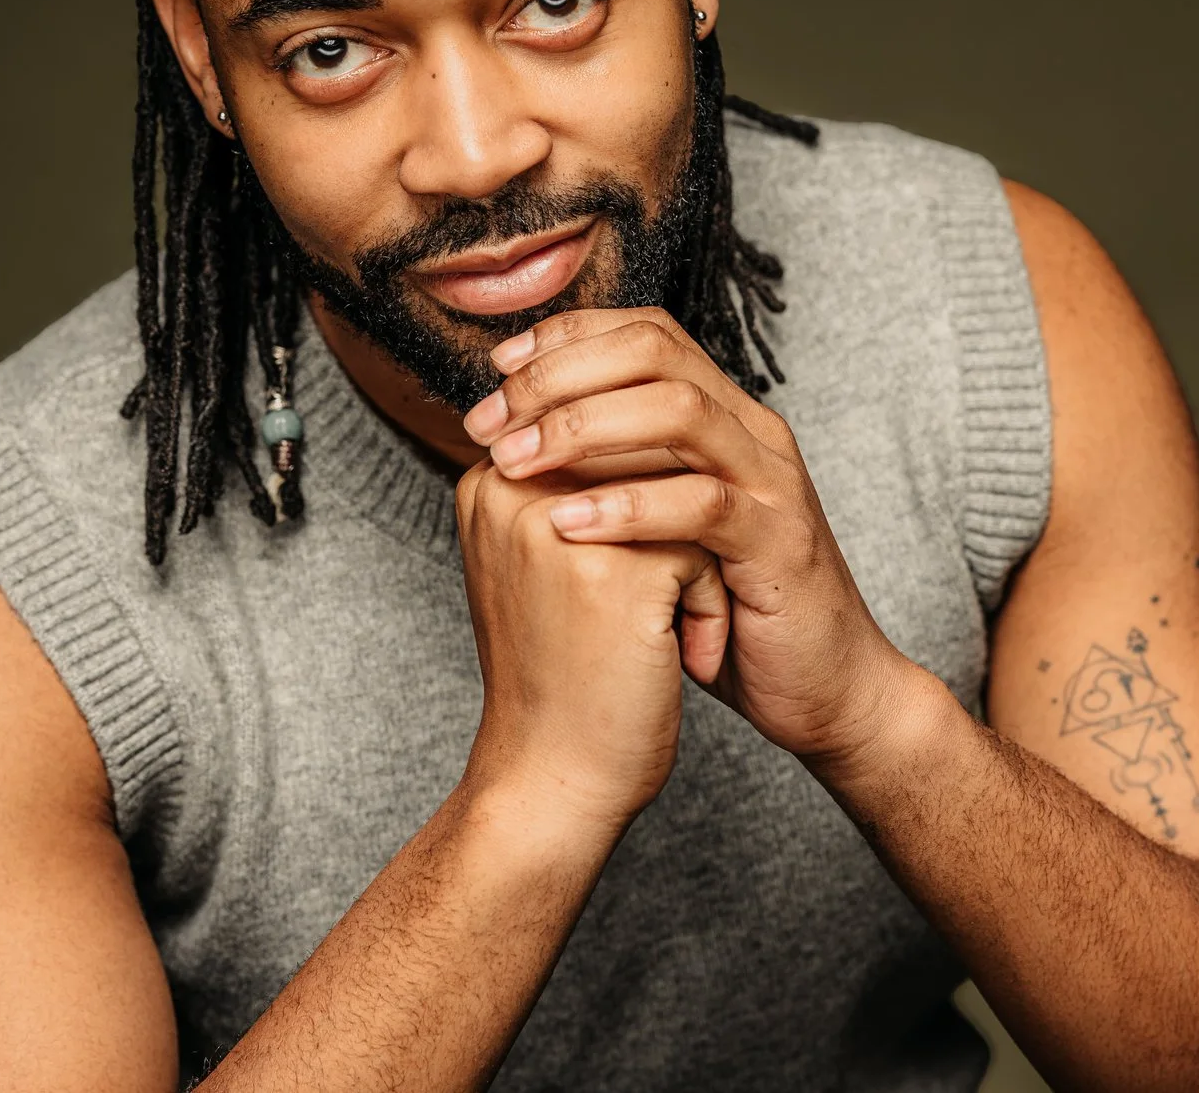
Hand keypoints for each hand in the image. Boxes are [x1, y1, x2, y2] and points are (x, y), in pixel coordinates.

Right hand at [452, 457, 729, 835]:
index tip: (609, 590)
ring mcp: (560, 524)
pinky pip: (703, 542)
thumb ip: (569, 488)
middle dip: (668, 528)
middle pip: (643, 451)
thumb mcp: (545, 564)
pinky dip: (708, 605)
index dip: (637, 507)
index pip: (599, 427)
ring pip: (680, 492)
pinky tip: (675, 657)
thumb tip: (637, 418)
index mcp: (490, 483)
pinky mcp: (616, 568)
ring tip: (657, 629)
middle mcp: (513, 490)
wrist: (556, 780)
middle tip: (636, 615)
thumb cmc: (562, 677)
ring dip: (689, 563)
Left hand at [461, 308, 912, 766]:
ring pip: (678, 412)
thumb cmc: (730, 612)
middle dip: (561, 375)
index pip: (642, 333)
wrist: (824, 690)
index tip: (496, 371)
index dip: (565, 338)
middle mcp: (752, 432)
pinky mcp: (780, 545)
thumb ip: (614, 474)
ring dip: (582, 427)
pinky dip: (629, 507)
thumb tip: (515, 441)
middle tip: (491, 421)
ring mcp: (771, 484)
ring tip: (515, 463)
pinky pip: (703, 505)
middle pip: (654, 353)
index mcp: (723, 417)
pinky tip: (567, 525)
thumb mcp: (661, 528)